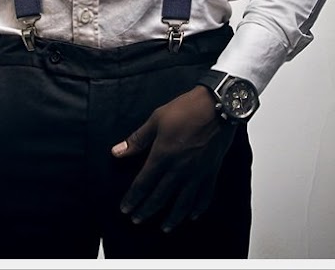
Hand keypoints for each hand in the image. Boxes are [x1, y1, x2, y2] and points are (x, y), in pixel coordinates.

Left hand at [111, 85, 235, 231]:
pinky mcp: (211, 171)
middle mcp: (179, 169)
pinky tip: (193, 214)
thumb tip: (117, 152)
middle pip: (160, 197)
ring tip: (165, 227)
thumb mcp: (156, 119)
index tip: (125, 208)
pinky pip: (204, 196)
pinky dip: (198, 208)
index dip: (133, 198)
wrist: (217, 106)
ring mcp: (197, 173)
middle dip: (147, 210)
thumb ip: (137, 139)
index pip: (143, 184)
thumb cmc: (186, 109)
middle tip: (137, 220)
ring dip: (172, 217)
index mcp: (163, 156)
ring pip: (183, 203)